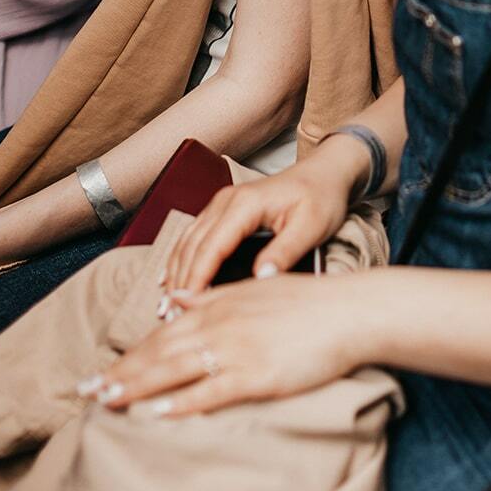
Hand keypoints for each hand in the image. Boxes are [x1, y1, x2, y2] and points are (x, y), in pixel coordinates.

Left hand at [82, 272, 368, 417]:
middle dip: (121, 372)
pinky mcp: (255, 374)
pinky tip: (155, 412)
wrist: (347, 311)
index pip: (164, 333)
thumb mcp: (254, 289)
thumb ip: (212, 295)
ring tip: (106, 402)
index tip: (102, 371)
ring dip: (136, 387)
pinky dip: (179, 402)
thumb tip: (176, 297)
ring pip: (175, 370)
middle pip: (160, 351)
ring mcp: (236, 349)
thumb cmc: (306, 302)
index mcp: (219, 303)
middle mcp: (220, 323)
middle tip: (87, 391)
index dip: (130, 353)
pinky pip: (209, 391)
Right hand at [160, 141, 362, 296]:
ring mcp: (222, 202)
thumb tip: (260, 279)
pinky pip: (195, 235)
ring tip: (166, 305)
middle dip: (179, 281)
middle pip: (193, 245)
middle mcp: (226, 200)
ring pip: (188, 240)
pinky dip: (181, 258)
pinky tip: (172, 279)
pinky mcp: (223, 209)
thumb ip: (285, 252)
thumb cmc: (321, 198)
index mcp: (246, 204)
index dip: (196, 279)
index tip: (186, 307)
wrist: (324, 173)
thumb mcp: (311, 226)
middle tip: (169, 316)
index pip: (212, 247)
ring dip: (175, 272)